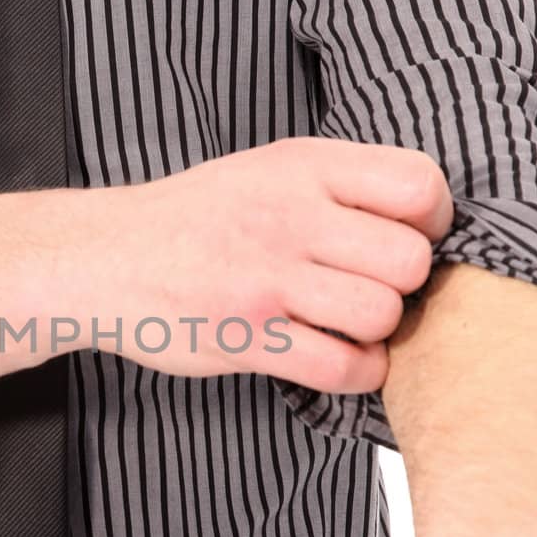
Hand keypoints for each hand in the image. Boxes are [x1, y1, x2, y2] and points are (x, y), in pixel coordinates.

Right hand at [63, 136, 452, 392]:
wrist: (106, 257)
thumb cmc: (196, 219)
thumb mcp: (267, 170)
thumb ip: (340, 185)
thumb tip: (426, 222)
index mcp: (302, 165)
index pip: (419, 185)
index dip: (430, 222)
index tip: (405, 239)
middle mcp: (289, 215)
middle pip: (409, 260)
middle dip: (404, 285)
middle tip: (371, 289)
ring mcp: (267, 278)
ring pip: (380, 315)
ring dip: (375, 331)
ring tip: (345, 323)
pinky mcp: (247, 336)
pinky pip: (342, 367)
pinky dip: (355, 372)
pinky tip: (334, 356)